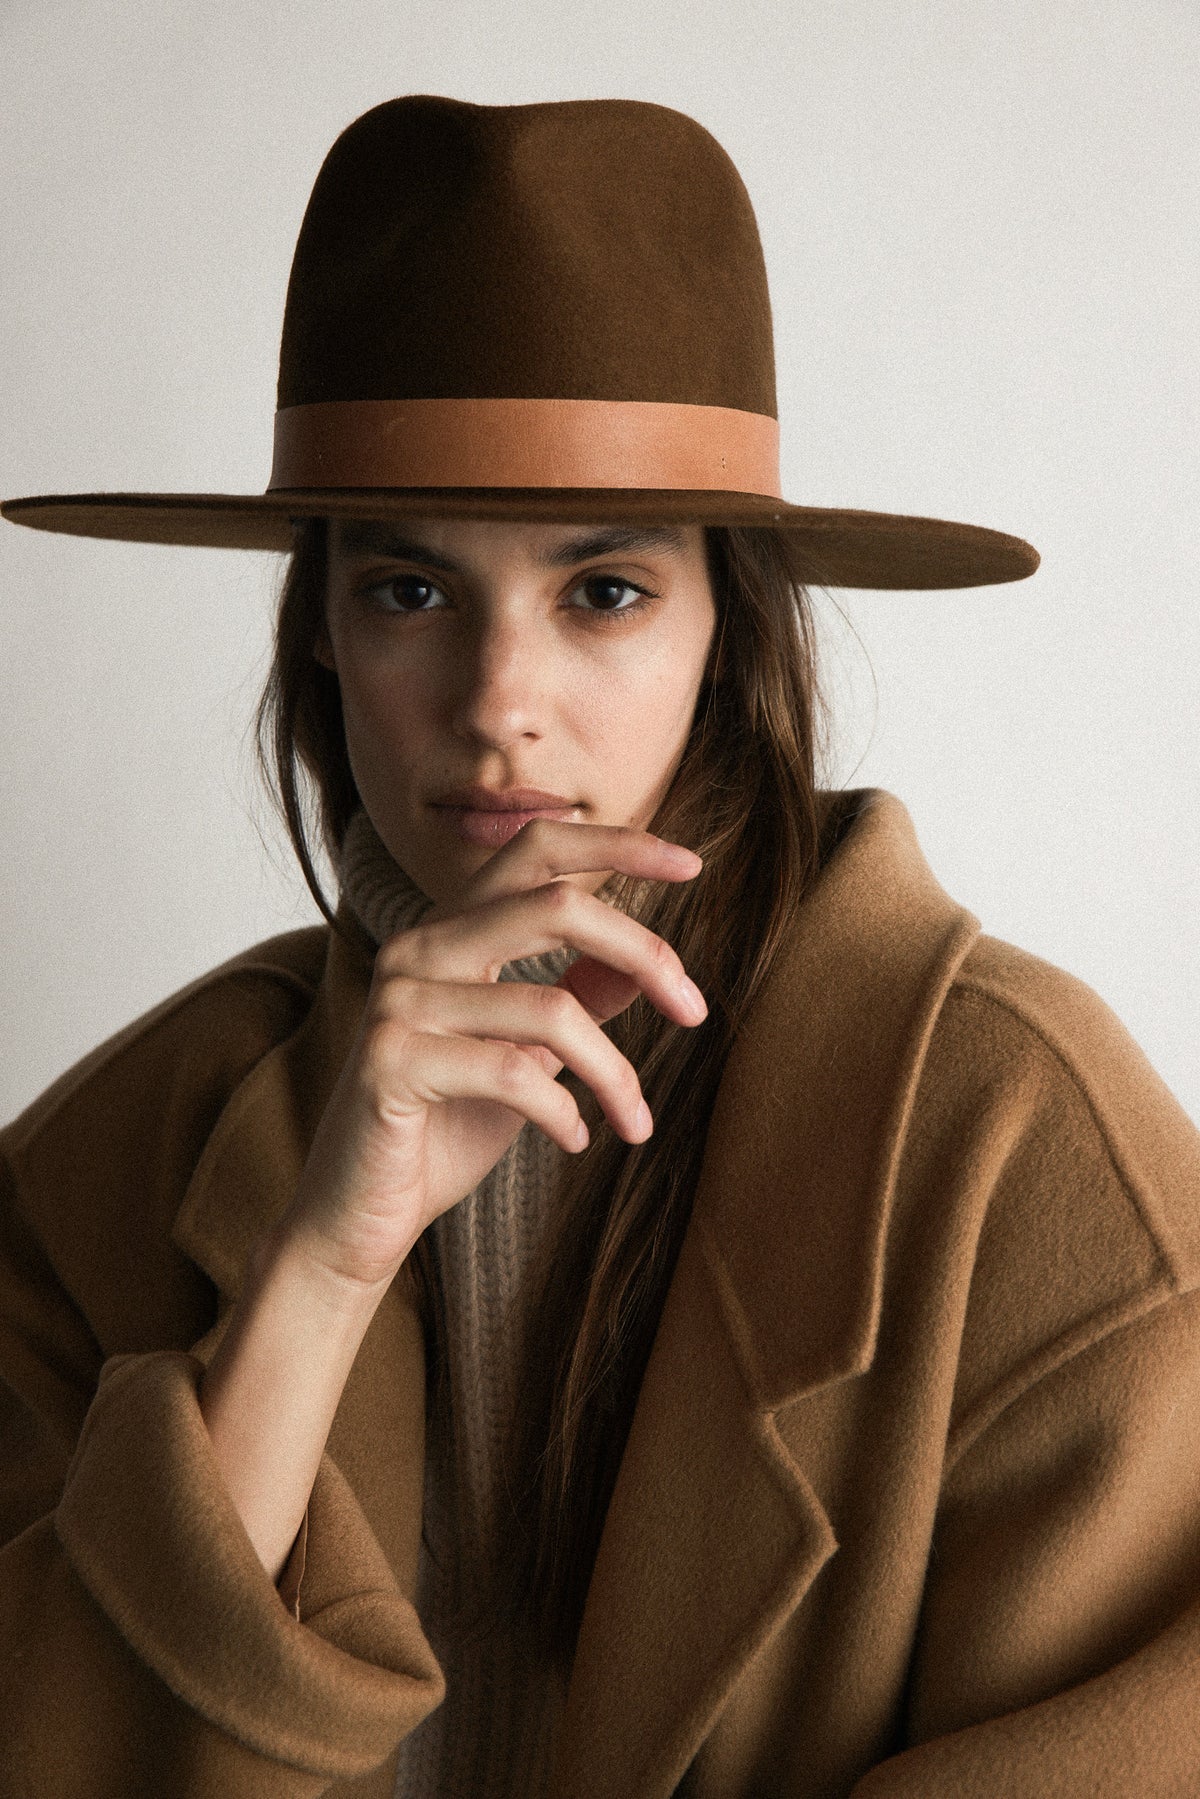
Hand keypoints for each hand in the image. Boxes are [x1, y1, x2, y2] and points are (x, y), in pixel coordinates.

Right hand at [281, 819, 705, 1290]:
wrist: (359, 1218)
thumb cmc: (443, 1132)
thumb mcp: (527, 1056)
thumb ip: (576, 998)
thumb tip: (641, 961)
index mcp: (450, 931)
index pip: (536, 850)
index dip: (617, 845)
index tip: (692, 864)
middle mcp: (418, 947)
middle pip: (556, 906)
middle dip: (645, 952)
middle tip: (697, 1011)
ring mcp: (398, 1000)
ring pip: (551, 1008)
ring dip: (615, 1072)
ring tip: (637, 1121)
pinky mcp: (389, 1060)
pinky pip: (511, 1071)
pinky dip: (563, 1110)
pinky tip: (575, 1140)